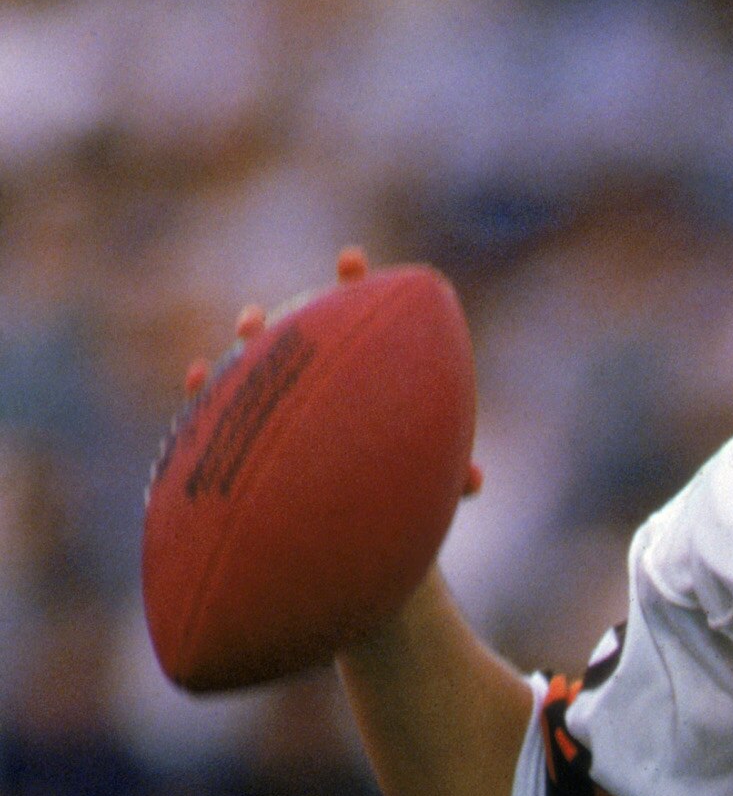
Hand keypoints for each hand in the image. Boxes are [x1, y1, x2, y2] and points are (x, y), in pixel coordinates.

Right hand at [184, 248, 482, 494]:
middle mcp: (311, 386)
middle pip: (295, 342)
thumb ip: (446, 481)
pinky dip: (206, 393)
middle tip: (262, 315)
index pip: (355, 324)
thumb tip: (474, 481)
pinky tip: (195, 376)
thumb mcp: (420, 492)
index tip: (351, 260)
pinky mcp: (247, 435)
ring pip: (254, 367)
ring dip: (247, 345)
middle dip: (283, 321)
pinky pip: (220, 409)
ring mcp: (277, 406)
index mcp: (356, 383)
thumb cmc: (388, 504)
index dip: (354, 287)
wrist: (347, 536)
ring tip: (244, 330)